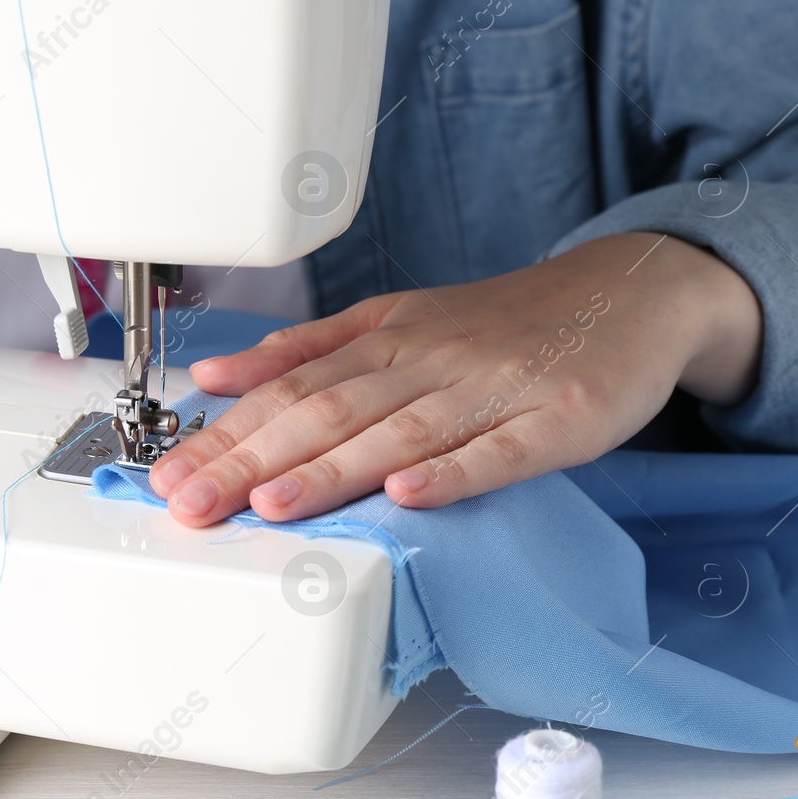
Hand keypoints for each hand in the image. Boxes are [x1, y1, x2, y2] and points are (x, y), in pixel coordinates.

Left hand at [147, 232, 761, 525]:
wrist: (629, 294)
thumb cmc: (501, 324)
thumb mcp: (394, 320)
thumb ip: (303, 352)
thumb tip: (213, 379)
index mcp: (382, 339)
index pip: (287, 390)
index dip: (225, 435)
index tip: (168, 476)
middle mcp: (427, 360)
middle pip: (327, 412)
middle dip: (252, 460)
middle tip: (192, 503)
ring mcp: (494, 389)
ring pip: (400, 431)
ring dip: (333, 469)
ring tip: (273, 504)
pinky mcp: (559, 419)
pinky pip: (501, 450)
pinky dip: (454, 471)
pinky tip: (411, 494)